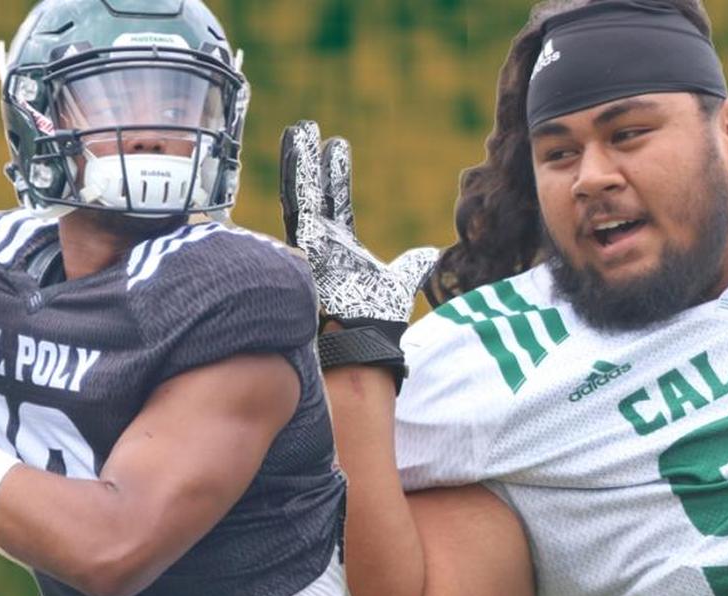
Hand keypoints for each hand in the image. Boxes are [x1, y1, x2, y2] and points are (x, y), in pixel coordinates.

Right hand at [280, 120, 436, 333]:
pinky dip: (297, 177)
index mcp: (340, 246)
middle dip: (309, 161)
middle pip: (313, 191)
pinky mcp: (305, 243)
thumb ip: (412, 266)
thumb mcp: (400, 282)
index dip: (335, 174)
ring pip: (300, 194)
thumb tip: (430, 255)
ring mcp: (310, 242)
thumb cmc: (378, 318)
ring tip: (299, 130)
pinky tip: (298, 151)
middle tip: (307, 128)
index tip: (336, 146)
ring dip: (299, 162)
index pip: (335, 201)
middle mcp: (321, 241)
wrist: (367, 334)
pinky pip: (298, 204)